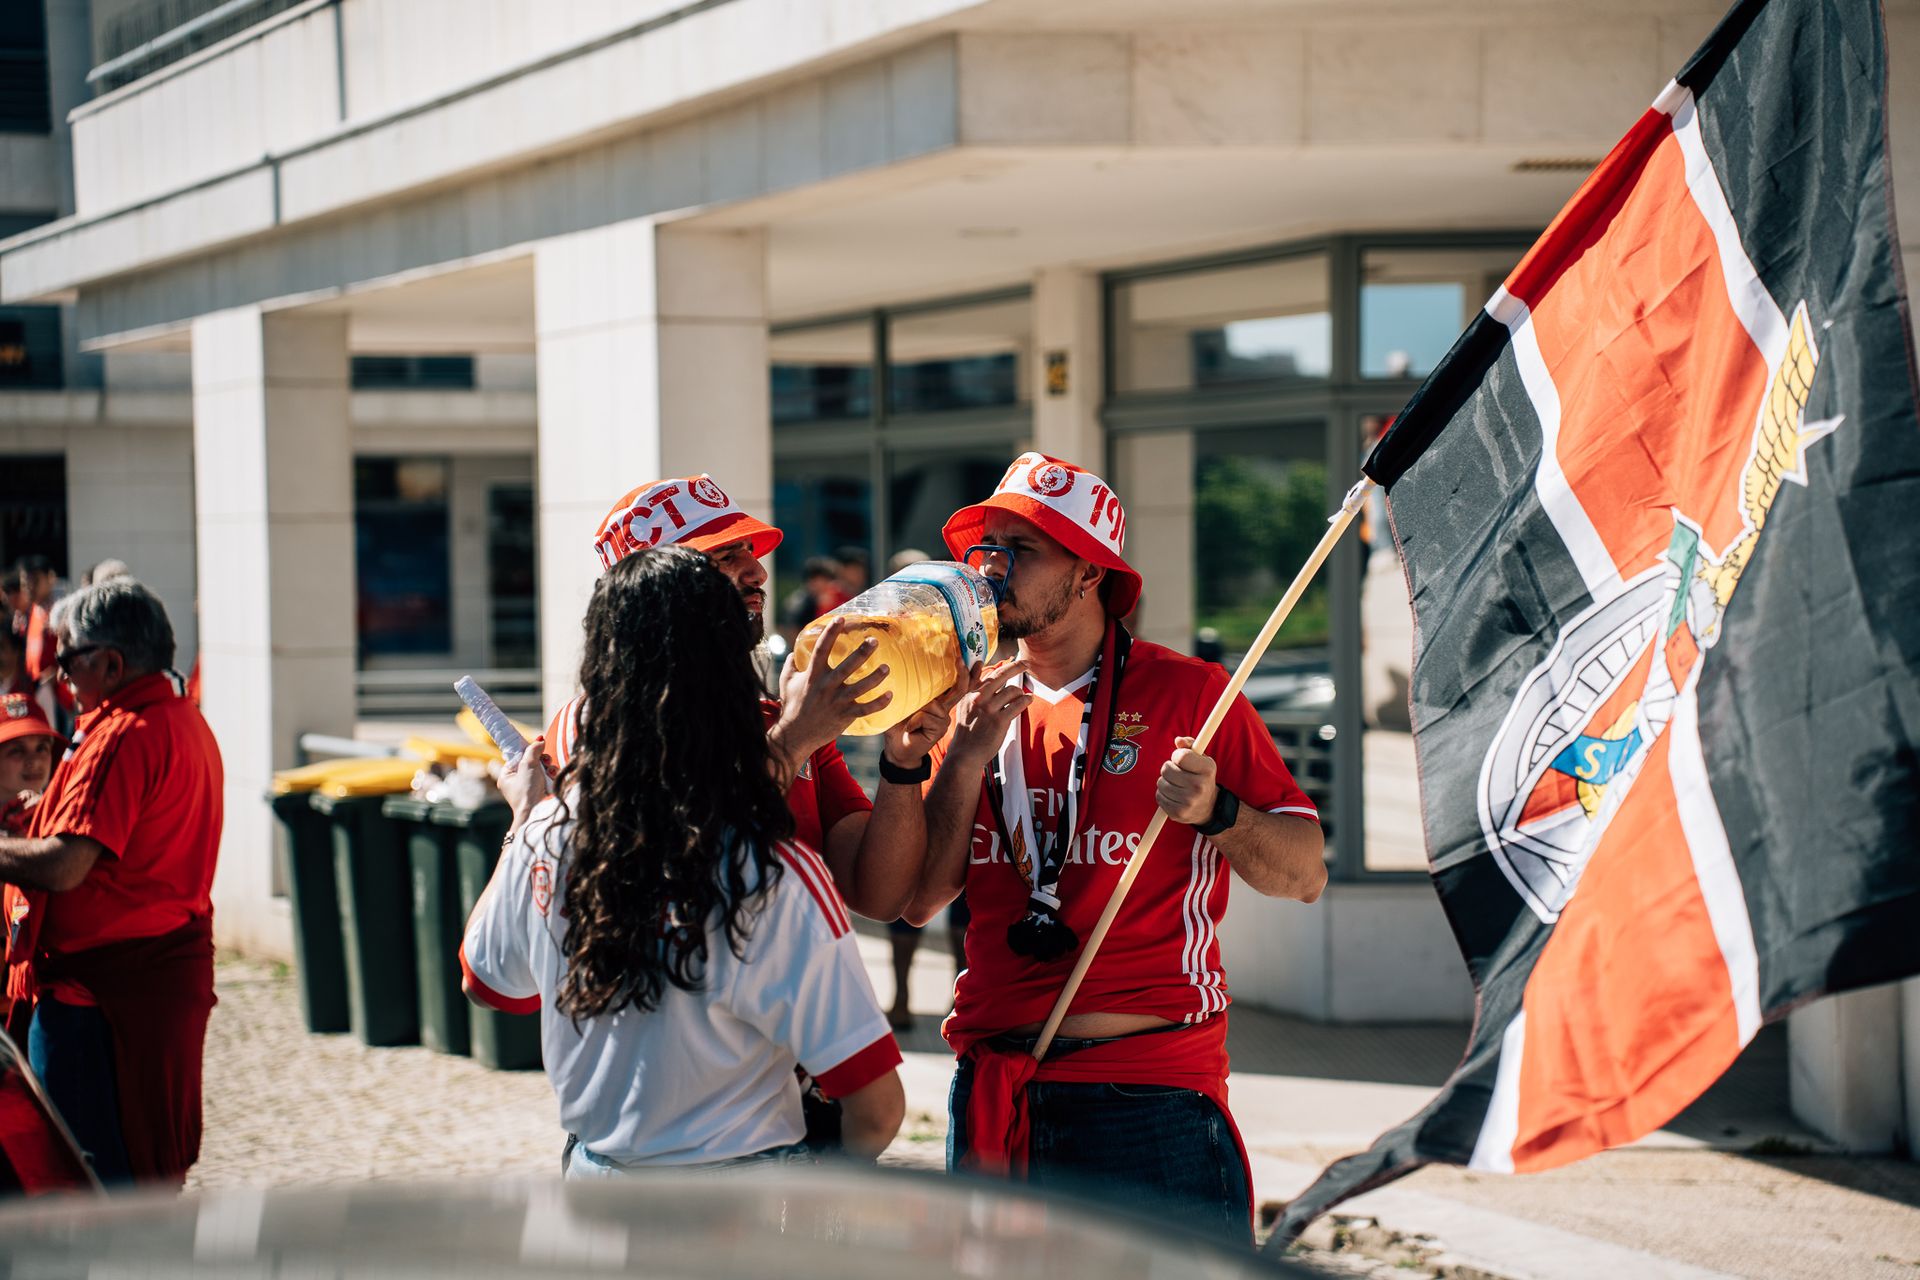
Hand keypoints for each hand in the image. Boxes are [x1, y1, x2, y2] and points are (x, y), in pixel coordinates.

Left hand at [499, 736, 551, 833]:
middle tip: (545, 761)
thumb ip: (532, 750)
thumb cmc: (526, 791)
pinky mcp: (541, 791)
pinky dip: (551, 776)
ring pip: (541, 769)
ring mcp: (529, 787)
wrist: (536, 812)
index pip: (517, 757)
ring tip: (549, 771)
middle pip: (531, 762)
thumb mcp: (527, 765)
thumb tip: (540, 740)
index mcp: (507, 776)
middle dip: (541, 760)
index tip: (535, 748)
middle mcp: (517, 782)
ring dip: (548, 768)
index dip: (527, 751)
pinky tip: (552, 777)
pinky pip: (547, 777)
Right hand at [773, 618, 891, 762]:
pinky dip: (879, 703)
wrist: (795, 735)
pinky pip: (866, 709)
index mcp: (813, 675)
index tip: (841, 619)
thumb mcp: (786, 682)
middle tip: (874, 640)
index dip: (831, 632)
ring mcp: (837, 701)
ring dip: (875, 678)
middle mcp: (826, 686)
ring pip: (860, 688)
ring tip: (886, 668)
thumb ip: (791, 665)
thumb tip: (794, 651)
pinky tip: (890, 694)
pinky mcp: (845, 715)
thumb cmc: (792, 706)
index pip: (821, 649)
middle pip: (847, 666)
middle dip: (862, 652)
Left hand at [882, 666, 973, 769]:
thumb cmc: (899, 724)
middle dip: (963, 674)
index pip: (955, 684)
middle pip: (959, 689)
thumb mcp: (904, 702)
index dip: (966, 672)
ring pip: (935, 704)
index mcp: (938, 700)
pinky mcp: (939, 730)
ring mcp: (943, 720)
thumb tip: (908, 669)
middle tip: (960, 659)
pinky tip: (909, 728)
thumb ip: (911, 690)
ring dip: (917, 710)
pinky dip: (914, 720)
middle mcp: (944, 709)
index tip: (970, 658)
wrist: (897, 749)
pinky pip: (927, 716)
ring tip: (907, 719)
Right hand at [945, 660, 1030, 767]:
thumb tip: (975, 663)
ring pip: (1012, 691)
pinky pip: (1018, 705)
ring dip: (1020, 693)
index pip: (990, 674)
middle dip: (1017, 667)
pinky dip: (1025, 701)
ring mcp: (989, 709)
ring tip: (1021, 697)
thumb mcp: (965, 704)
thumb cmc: (967, 729)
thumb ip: (971, 684)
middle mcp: (979, 698)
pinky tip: (1028, 701)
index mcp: (971, 694)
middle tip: (1026, 664)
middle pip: (1002, 675)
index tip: (1016, 659)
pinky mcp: (999, 721)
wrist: (965, 753)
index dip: (1005, 665)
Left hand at [1156, 735, 1216, 824]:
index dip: (1177, 756)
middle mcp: (1199, 786)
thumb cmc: (1201, 777)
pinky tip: (1173, 795)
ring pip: (1160, 783)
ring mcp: (1188, 802)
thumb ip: (1190, 745)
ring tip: (1176, 784)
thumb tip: (1178, 740)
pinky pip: (1159, 797)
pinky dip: (1163, 794)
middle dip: (1169, 768)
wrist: (1208, 807)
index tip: (1181, 760)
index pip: (1180, 756)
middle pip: (1166, 769)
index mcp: (1207, 770)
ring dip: (1165, 781)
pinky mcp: (1178, 813)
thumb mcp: (1202, 759)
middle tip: (1177, 773)